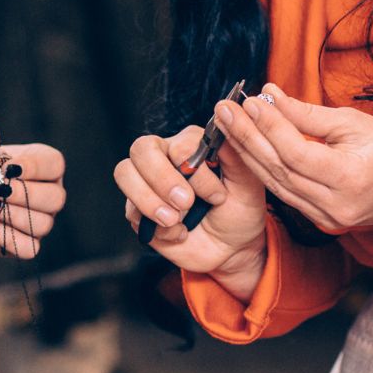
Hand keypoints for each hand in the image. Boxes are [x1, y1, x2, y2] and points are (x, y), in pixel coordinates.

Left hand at [0, 143, 64, 259]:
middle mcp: (48, 193)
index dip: (34, 167)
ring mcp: (40, 220)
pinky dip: (9, 237)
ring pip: (44, 223)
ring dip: (12, 215)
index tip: (8, 168)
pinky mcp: (25, 244)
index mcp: (44, 165)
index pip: (54, 164)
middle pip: (55, 197)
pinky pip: (30, 248)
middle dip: (24, 193)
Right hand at [115, 122, 269, 292]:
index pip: (179, 145)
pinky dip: (155, 227)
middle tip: (184, 203)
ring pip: (125, 173)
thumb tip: (224, 124)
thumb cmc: (239, 212)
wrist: (230, 248)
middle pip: (141, 149)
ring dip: (148, 200)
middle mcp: (165, 156)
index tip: (218, 197)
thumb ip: (235, 155)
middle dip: (161, 178)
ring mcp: (147, 182)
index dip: (196, 172)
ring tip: (174, 221)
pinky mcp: (137, 208)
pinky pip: (130, 210)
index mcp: (191, 144)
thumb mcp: (248, 185)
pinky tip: (178, 233)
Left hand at [217, 83, 372, 232]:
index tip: (249, 100)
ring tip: (228, 125)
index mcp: (350, 179)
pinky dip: (265, 170)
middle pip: (279, 169)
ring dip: (249, 153)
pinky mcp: (322, 221)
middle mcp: (336, 206)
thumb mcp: (355, 123)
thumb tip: (270, 95)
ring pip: (276, 185)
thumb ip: (309, 115)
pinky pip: (285, 194)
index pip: (296, 152)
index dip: (269, 126)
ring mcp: (328, 218)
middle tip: (224, 110)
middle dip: (248, 137)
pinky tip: (247, 148)